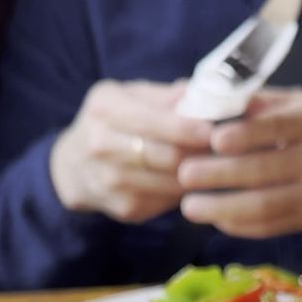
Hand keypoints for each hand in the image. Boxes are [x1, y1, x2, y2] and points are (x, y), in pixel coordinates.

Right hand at [50, 80, 213, 222]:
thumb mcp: (128, 96)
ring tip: (217, 164)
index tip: (217, 129)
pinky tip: (194, 181)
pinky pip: (167, 201)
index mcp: (105, 108)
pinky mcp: (126, 208)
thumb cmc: (110, 123)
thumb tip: (202, 92)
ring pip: (171, 182)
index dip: (190, 128)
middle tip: (227, 150)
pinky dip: (185, 191)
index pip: (157, 122)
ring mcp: (111, 181)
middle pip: (167, 156)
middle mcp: (102, 145)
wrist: (73, 166)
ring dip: (199, 176)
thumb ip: (164, 96)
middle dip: (201, 154)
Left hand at [176, 88, 301, 237]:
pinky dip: (240, 225)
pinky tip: (216, 221)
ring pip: (263, 205)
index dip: (241, 136)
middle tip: (184, 175)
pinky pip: (270, 226)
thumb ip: (266, 102)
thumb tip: (217, 102)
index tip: (210, 140)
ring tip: (189, 207)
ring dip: (222, 208)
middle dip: (219, 175)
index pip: (274, 128)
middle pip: (262, 170)